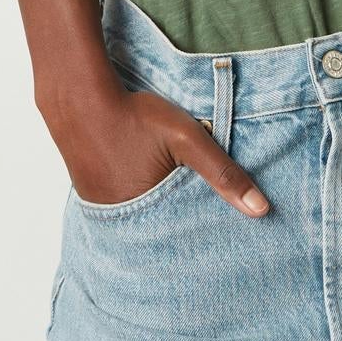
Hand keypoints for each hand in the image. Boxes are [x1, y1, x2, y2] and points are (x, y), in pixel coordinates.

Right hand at [45, 83, 270, 218]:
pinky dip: (140, 202)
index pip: (185, 242)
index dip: (203, 238)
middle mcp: (122, 223)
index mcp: (147, 218)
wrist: (79, 98)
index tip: (221, 238)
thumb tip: (261, 210)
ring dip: (160, 214)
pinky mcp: (92, 195)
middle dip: (183, 230)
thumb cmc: (135, 116)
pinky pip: (124, 208)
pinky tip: (147, 185)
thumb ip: (223, 173)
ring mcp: (104, 210)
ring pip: (143, 220)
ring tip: (177, 205)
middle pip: (163, 234)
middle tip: (201, 224)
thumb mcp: (187, 140)